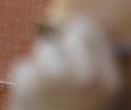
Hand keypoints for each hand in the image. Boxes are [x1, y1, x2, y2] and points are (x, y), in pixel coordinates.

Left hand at [7, 17, 122, 109]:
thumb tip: (75, 29)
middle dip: (60, 48)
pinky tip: (31, 103)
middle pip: (67, 35)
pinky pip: (22, 67)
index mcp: (108, 81)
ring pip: (42, 50)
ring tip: (45, 96)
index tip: (72, 36)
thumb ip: (93, 67)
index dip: (79, 32)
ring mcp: (57, 77)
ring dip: (40, 68)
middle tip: (55, 69)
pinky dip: (23, 83)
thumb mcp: (96, 101)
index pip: (93, 32)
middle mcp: (86, 75)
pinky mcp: (30, 82)